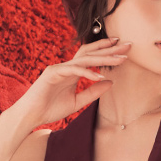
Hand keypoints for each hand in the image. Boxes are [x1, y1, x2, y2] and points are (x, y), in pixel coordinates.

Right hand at [8, 37, 130, 128]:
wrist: (32, 115)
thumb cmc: (51, 109)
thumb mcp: (78, 102)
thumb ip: (93, 92)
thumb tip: (111, 82)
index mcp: (73, 72)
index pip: (92, 57)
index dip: (107, 51)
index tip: (123, 48)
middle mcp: (67, 66)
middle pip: (91, 53)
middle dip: (110, 49)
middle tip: (128, 45)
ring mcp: (59, 68)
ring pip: (84, 59)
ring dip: (104, 57)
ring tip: (121, 58)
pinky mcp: (53, 73)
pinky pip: (73, 70)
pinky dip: (87, 72)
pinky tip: (100, 75)